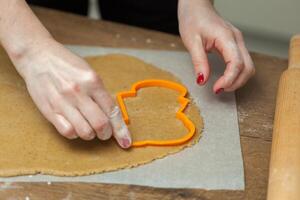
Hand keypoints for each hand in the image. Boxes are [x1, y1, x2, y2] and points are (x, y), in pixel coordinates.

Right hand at [12, 39, 131, 147]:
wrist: (37, 57)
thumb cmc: (66, 64)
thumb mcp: (89, 72)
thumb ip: (101, 93)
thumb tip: (113, 115)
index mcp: (93, 81)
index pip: (112, 111)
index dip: (120, 130)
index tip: (125, 142)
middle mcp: (79, 92)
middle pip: (100, 125)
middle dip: (106, 134)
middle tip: (104, 132)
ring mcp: (63, 102)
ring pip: (85, 132)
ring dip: (91, 135)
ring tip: (89, 128)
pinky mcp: (50, 110)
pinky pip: (67, 132)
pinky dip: (75, 133)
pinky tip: (75, 126)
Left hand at [178, 0, 254, 92]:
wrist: (196, 7)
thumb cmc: (193, 19)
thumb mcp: (192, 42)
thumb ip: (198, 62)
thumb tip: (202, 80)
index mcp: (226, 37)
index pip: (236, 63)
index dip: (229, 79)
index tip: (217, 88)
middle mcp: (237, 40)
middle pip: (248, 67)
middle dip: (235, 83)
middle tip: (218, 89)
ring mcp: (238, 42)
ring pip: (248, 67)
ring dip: (238, 80)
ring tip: (221, 86)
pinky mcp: (235, 45)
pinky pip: (243, 63)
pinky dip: (236, 74)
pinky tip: (225, 79)